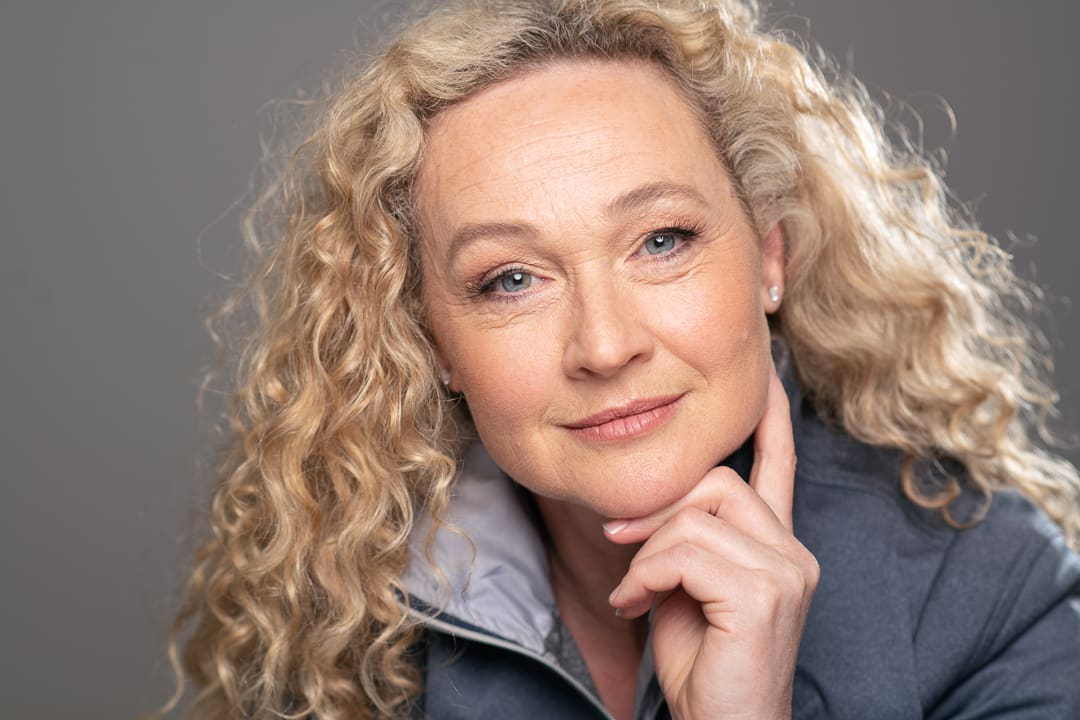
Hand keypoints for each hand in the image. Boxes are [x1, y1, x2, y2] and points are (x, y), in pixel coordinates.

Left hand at [604, 369, 818, 719]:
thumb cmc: (704, 665)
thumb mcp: (687, 588)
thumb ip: (684, 541)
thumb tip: (646, 510)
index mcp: (778, 546)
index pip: (780, 466)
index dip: (772, 418)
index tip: (766, 374)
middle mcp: (792, 552)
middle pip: (716, 481)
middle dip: (657, 508)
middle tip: (618, 541)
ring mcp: (785, 572)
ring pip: (694, 516)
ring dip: (646, 553)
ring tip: (632, 591)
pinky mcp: (763, 594)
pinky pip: (683, 552)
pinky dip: (645, 575)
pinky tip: (635, 604)